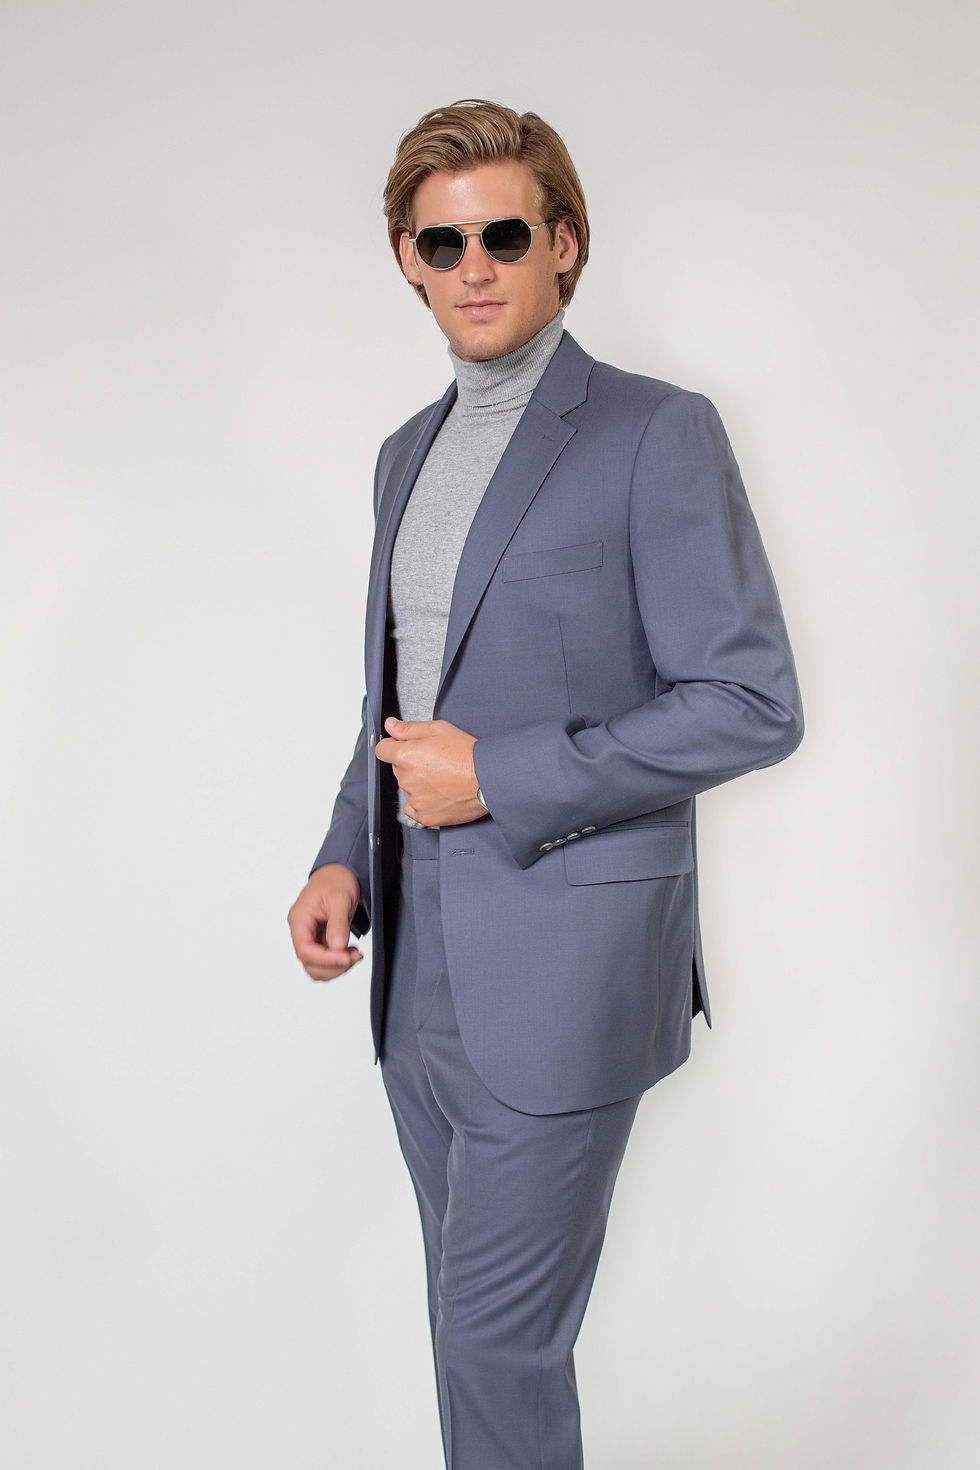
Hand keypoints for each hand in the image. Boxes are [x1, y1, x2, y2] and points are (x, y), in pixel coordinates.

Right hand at [287, 864, 364, 981]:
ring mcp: (310, 936)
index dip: (324, 959)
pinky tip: (351, 953)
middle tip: (354, 957)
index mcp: (299, 918)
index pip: (304, 950)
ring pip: (316, 966)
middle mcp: (301, 929)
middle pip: (309, 962)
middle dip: (332, 966)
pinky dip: (338, 962)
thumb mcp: (340, 899)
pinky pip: (325, 959)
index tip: (345, 958)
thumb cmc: (336, 880)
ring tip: (354, 955)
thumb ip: (337, 924)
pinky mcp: (320, 939)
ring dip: (336, 967)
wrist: (339, 872)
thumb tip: (337, 947)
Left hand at [374, 717, 488, 826]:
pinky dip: (422, 802)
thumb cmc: (467, 753)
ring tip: (441, 777)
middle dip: (409, 764)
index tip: (403, 748)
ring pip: (407, 788)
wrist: (488, 778)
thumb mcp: (438, 729)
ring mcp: (415, 799)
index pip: (382, 750)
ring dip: (418, 783)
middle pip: (397, 769)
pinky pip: (413, 808)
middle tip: (434, 762)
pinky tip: (438, 793)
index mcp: (406, 756)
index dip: (392, 746)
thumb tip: (390, 725)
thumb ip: (409, 728)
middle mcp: (406, 779)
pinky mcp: (424, 816)